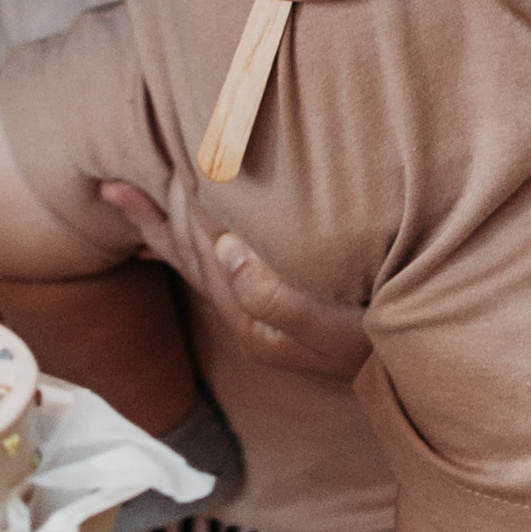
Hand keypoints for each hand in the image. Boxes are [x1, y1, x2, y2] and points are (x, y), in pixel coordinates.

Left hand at [96, 170, 371, 381]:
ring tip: (121, 189)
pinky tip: (157, 226)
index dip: (192, 206)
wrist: (409, 373)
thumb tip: (226, 250)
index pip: (206, 254)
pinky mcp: (261, 305)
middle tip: (143, 159)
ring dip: (158, 221)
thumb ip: (278, 298)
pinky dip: (173, 241)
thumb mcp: (333, 328)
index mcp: (250, 322)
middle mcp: (241, 319)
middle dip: (166, 206)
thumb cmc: (378, 346)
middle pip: (188, 255)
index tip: (186, 158)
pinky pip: (203, 266)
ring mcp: (249, 314)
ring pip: (189, 260)